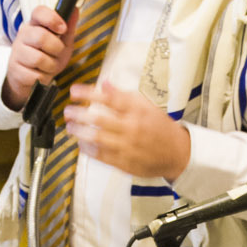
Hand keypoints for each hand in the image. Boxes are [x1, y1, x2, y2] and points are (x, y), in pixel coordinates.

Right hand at [2, 5, 79, 109]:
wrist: (31, 80)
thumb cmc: (48, 58)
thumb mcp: (62, 43)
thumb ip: (69, 29)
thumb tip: (75, 9)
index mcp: (35, 25)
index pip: (39, 12)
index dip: (52, 18)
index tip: (62, 29)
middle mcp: (23, 35)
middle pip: (41, 36)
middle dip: (56, 49)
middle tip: (56, 54)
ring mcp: (17, 52)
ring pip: (38, 58)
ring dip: (50, 66)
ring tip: (48, 67)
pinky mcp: (14, 69)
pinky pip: (33, 74)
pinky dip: (42, 78)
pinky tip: (39, 75)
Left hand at [64, 79, 190, 180]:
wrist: (177, 154)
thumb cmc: (160, 128)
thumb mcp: (146, 106)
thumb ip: (123, 96)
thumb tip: (104, 83)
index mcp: (137, 111)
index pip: (109, 98)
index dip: (88, 93)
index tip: (74, 90)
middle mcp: (132, 128)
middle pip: (100, 119)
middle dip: (79, 114)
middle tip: (68, 110)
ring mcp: (128, 147)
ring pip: (98, 138)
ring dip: (80, 132)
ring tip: (70, 126)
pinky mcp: (125, 163)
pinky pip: (102, 156)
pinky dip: (89, 150)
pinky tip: (81, 144)